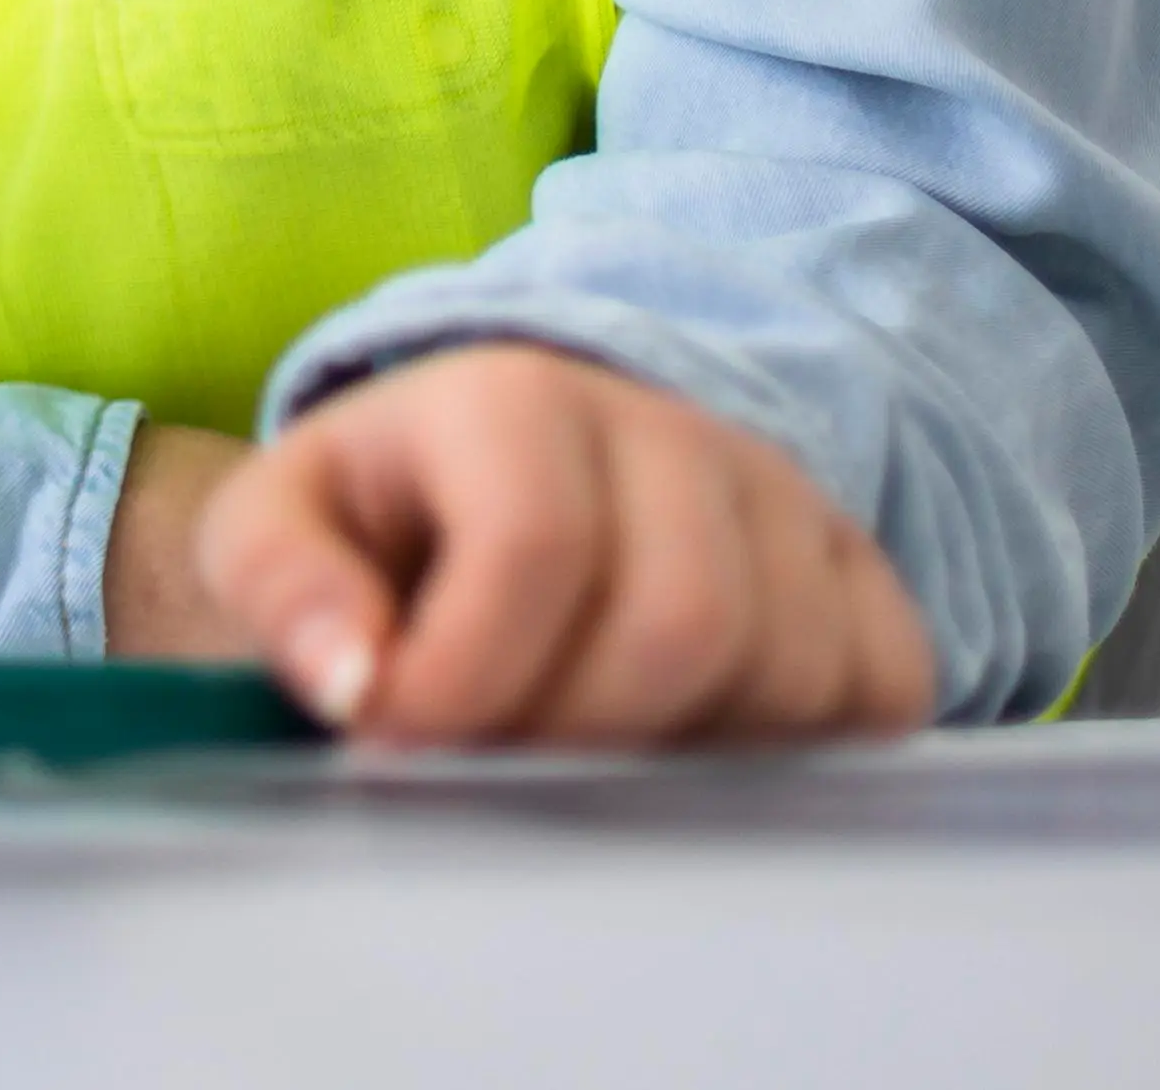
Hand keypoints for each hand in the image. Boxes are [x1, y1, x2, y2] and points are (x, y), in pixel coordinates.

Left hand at [175, 344, 934, 745]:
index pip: (537, 544)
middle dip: (578, 733)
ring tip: (584, 743)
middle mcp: (667, 427)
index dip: (469, 675)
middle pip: (684, 622)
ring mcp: (778, 495)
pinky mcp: (856, 571)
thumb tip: (354, 680)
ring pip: (792, 669)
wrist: (493, 488)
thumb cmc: (383, 525)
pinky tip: (691, 740)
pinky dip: (795, 753)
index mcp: (513, 398)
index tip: (404, 736)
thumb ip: (282, 584)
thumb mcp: (279, 525)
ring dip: (682, 754)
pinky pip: (880, 691)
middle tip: (502, 760)